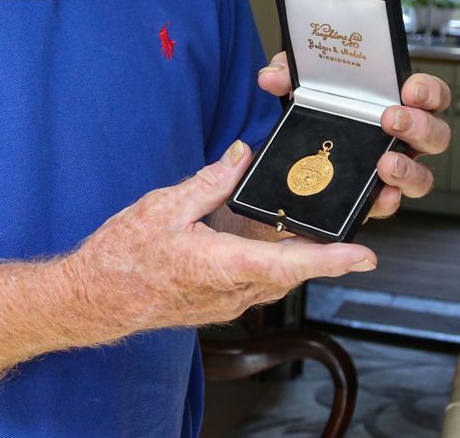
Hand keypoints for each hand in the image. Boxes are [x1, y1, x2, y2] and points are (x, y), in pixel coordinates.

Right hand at [65, 142, 377, 333]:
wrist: (96, 297)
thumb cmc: (122, 256)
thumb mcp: (163, 207)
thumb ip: (209, 181)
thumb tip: (242, 156)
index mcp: (219, 265)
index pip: (286, 265)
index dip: (329, 260)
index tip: (364, 256)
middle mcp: (230, 292)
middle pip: (291, 271)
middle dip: (325, 250)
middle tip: (353, 221)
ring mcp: (226, 302)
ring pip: (277, 278)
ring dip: (298, 256)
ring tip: (317, 227)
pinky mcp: (219, 303)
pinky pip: (259, 282)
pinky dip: (273, 261)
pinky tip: (270, 238)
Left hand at [257, 52, 452, 218]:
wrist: (291, 154)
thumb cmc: (314, 110)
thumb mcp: (301, 84)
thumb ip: (290, 72)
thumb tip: (272, 77)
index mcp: (393, 104)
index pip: (429, 95)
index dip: (428, 90)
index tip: (410, 89)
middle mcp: (400, 139)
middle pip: (435, 135)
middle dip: (418, 126)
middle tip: (392, 119)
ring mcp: (390, 170)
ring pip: (421, 176)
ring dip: (408, 169)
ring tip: (387, 163)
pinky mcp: (371, 197)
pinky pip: (388, 204)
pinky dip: (385, 201)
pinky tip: (379, 195)